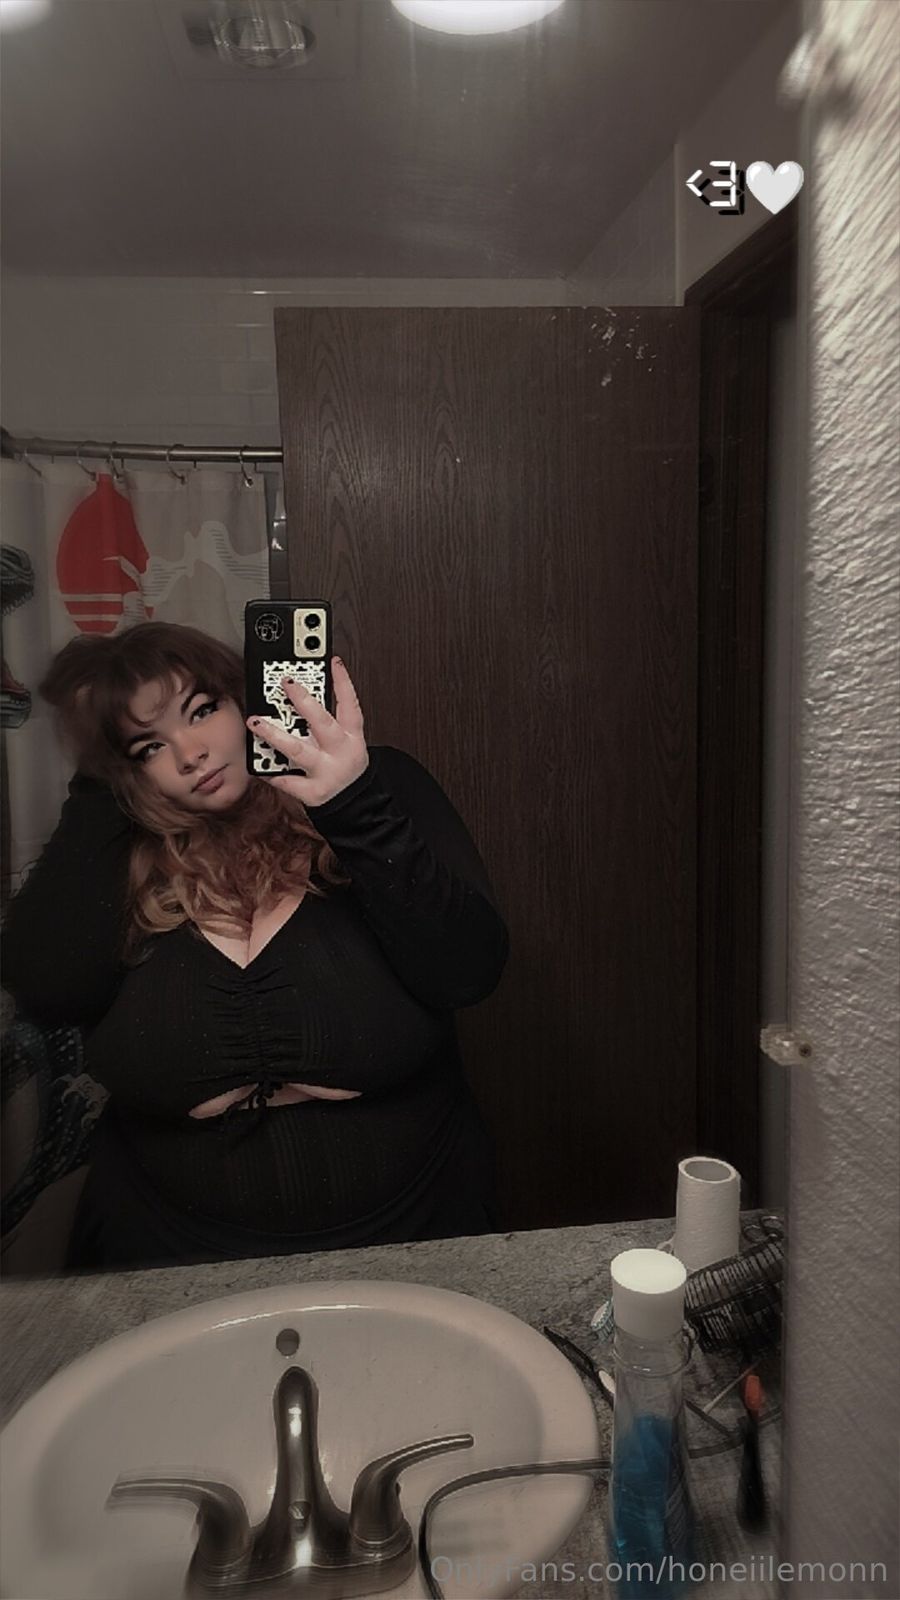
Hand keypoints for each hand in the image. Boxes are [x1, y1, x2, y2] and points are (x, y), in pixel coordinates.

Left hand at [246, 656, 368, 807]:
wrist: (354, 803)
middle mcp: (341, 752)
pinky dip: (270, 772)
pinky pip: (287, 780)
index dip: (343, 683)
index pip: (350, 705)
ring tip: (256, 721)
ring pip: (298, 750)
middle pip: (322, 723)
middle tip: (286, 683)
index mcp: (353, 737)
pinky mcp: (313, 792)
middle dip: (303, 702)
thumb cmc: (345, 765)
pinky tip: (257, 763)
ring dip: (275, 735)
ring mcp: (326, 772)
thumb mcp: (347, 741)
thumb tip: (300, 693)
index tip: (332, 662)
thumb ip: (328, 720)